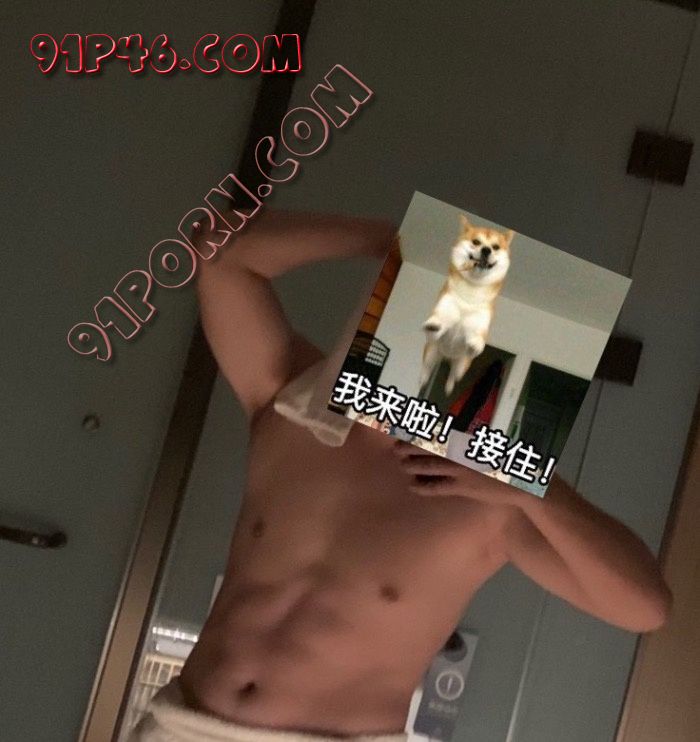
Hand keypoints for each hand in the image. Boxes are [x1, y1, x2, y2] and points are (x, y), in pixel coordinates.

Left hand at [392, 440, 519, 505]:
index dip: (419, 433)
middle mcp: (459, 453)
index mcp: (465, 440)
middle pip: (428, 448)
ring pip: (429, 467)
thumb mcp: (486, 444)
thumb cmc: (503, 459)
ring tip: (402, 465)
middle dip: (410, 448)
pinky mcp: (462, 487)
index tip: (405, 430)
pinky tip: (413, 486)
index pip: (436, 434)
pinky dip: (423, 486)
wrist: (519, 479)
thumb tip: (453, 435)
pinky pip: (438, 487)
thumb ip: (468, 440)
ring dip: (413, 465)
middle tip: (396, 448)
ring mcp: (460, 470)